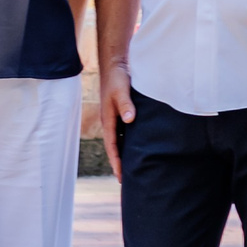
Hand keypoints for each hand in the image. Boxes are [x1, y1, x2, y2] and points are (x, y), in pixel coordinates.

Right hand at [99, 62, 136, 180]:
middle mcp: (111, 122)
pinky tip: (138, 148)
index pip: (112, 146)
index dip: (116, 162)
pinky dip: (129, 143)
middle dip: (119, 164)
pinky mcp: (122, 113)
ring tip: (132, 169)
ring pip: (120, 141)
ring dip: (124, 155)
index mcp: (108, 120)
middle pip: (114, 148)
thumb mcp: (122, 90)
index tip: (121, 176)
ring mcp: (116, 118)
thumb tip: (130, 120)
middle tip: (126, 181)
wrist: (115, 65)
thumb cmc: (117, 78)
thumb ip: (126, 105)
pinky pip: (125, 133)